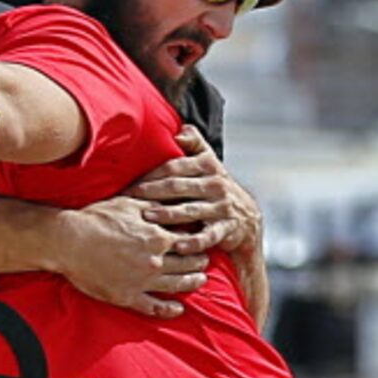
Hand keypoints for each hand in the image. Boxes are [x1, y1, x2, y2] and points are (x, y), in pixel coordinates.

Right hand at [54, 197, 209, 319]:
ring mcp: (142, 281)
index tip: (202, 239)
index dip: (197, 239)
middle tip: (205, 261)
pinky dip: (168, 309)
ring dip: (191, 283)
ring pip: (176, 285)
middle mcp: (155, 261)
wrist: (69, 241)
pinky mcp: (127, 297)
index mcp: (158, 237)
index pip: (188, 239)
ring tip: (200, 281)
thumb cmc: (97, 219)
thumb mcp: (130, 203)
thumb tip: (171, 201)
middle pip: (187, 263)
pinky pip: (153, 307)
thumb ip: (154, 204)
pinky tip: (178, 309)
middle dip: (200, 261)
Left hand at [123, 128, 263, 258]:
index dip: (152, 173)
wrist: (246, 216)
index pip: (175, 166)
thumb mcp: (210, 161)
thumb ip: (194, 142)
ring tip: (148, 217)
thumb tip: (178, 130)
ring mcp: (221, 207)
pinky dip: (193, 243)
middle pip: (179, 186)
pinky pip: (207, 236)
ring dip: (168, 214)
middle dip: (153, 191)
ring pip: (190, 210)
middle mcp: (215, 185)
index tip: (131, 182)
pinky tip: (177, 246)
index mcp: (208, 166)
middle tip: (130, 196)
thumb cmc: (216, 186)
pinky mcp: (225, 229)